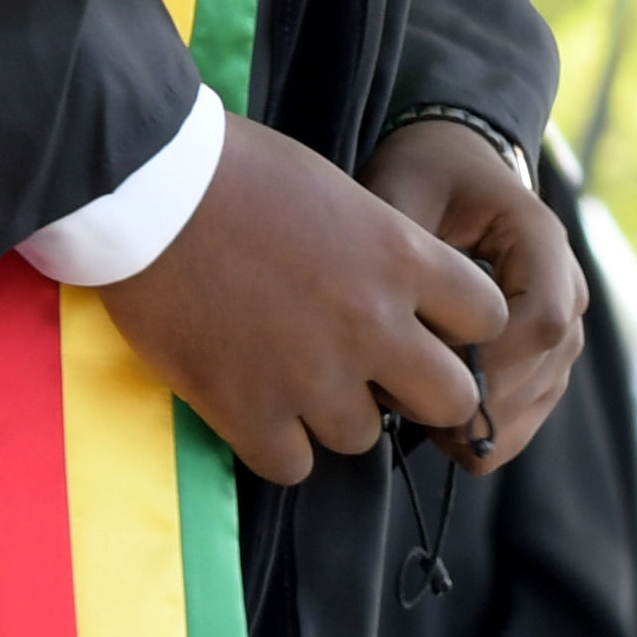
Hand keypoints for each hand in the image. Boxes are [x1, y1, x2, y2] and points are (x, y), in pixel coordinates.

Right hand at [96, 114, 505, 484]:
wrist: (148, 185)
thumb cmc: (235, 169)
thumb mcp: (336, 191)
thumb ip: (381, 249)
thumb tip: (399, 292)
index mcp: (399, 258)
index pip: (488, 317)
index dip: (461, 326)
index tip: (429, 324)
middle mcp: (372, 324)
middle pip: (451, 399)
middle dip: (420, 392)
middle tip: (376, 375)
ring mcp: (313, 376)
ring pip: (363, 437)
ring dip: (335, 414)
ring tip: (291, 376)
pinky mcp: (249, 412)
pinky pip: (292, 466)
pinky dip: (275, 444)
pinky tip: (252, 406)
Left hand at [362, 119, 585, 469]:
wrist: (455, 168)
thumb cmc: (426, 175)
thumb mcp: (402, 189)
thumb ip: (400, 250)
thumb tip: (393, 329)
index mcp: (543, 241)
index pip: (543, 320)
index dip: (489, 357)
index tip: (424, 361)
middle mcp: (569, 289)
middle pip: (543, 372)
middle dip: (473, 400)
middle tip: (401, 399)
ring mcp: (563, 332)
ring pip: (535, 406)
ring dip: (473, 424)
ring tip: (408, 406)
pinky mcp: (544, 363)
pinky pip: (524, 418)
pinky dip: (480, 433)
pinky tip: (431, 423)